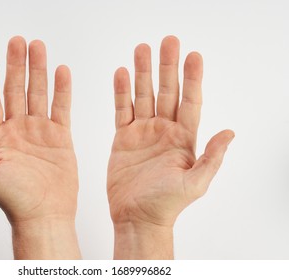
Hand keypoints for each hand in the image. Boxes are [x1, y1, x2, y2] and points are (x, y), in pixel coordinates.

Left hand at [0, 37, 79, 258]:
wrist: (45, 215)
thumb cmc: (14, 201)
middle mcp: (17, 129)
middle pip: (15, 90)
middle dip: (16, 65)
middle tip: (18, 42)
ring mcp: (39, 130)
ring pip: (38, 93)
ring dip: (39, 70)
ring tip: (38, 48)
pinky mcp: (60, 136)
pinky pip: (61, 107)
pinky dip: (62, 90)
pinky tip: (62, 71)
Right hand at [107, 36, 233, 258]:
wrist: (137, 217)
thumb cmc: (166, 205)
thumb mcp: (195, 184)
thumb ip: (211, 158)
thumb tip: (230, 133)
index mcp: (184, 139)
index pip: (190, 101)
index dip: (192, 79)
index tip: (193, 56)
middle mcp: (165, 131)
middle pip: (167, 92)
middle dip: (167, 66)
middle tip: (167, 41)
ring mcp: (143, 132)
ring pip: (143, 96)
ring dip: (142, 73)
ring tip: (141, 49)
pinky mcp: (123, 138)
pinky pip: (122, 110)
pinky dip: (121, 92)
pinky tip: (121, 74)